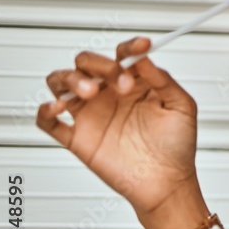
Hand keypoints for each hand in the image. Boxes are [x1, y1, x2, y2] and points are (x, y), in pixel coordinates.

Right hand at [36, 36, 209, 228]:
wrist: (167, 183)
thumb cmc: (176, 146)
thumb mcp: (182, 108)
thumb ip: (163, 80)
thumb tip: (145, 58)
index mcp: (133, 83)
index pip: (123, 56)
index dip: (130, 47)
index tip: (143, 46)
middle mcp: (108, 94)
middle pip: (87, 63)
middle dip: (100, 66)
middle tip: (120, 83)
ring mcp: (90, 114)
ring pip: (60, 82)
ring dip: (70, 80)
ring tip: (90, 92)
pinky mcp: (77, 137)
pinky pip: (48, 120)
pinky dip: (46, 110)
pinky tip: (59, 107)